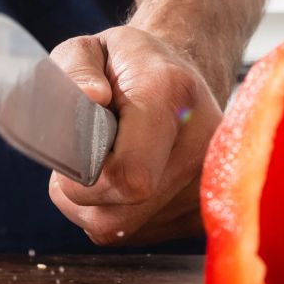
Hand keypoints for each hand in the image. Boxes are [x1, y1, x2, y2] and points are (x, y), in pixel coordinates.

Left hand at [48, 26, 222, 245]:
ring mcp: (208, 187)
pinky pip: (135, 234)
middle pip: (118, 212)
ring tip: (104, 162)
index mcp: (170, 96)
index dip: (83, 177)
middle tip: (84, 153)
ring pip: (120, 228)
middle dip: (81, 191)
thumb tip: (89, 99)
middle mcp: (201, 147)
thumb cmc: (128, 66)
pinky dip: (116, 212)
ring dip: (93, 203)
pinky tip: (126, 179)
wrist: (184, 80)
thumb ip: (75, 67)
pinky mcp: (201, 216)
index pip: (128, 176)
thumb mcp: (90, 49)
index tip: (75, 152)